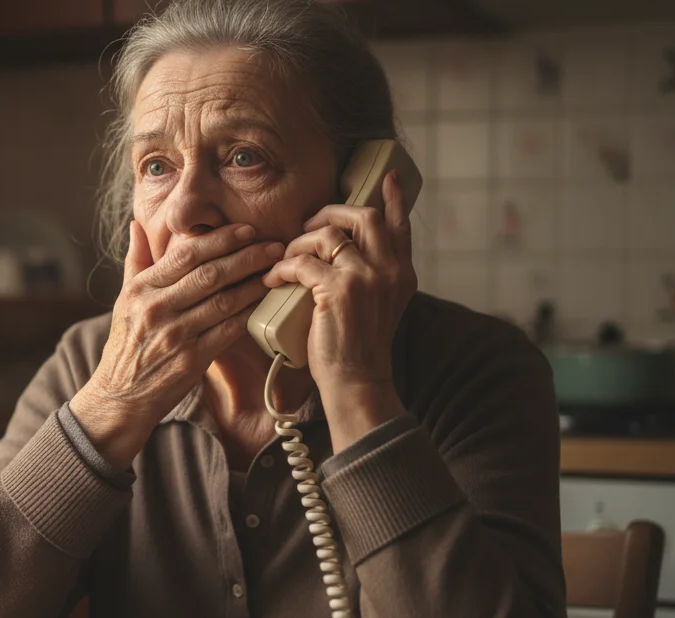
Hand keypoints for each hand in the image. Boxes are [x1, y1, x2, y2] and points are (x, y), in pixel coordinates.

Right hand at [71, 220, 284, 467]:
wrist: (121, 395)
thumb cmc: (126, 345)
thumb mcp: (123, 299)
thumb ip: (135, 261)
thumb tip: (138, 225)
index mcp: (142, 289)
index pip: (187, 254)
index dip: (221, 239)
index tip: (247, 230)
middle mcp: (157, 309)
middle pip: (210, 274)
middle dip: (247, 257)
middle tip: (275, 246)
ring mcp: (175, 335)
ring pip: (224, 301)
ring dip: (255, 284)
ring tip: (276, 272)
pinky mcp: (192, 359)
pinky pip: (228, 331)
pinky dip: (249, 315)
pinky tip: (265, 304)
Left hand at [261, 172, 414, 448]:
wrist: (357, 383)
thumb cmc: (357, 350)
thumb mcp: (378, 309)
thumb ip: (371, 279)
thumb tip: (342, 254)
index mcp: (402, 274)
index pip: (400, 225)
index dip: (393, 198)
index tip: (385, 177)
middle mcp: (390, 270)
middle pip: (364, 216)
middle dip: (330, 212)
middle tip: (309, 224)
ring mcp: (366, 277)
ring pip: (328, 234)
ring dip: (298, 242)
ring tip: (284, 259)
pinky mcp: (339, 290)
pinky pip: (302, 261)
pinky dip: (282, 267)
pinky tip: (272, 280)